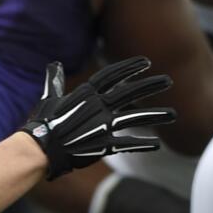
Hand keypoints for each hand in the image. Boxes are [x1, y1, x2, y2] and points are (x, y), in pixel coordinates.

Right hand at [21, 57, 175, 179]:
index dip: (130, 67)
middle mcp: (98, 106)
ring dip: (155, 115)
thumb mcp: (49, 97)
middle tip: (169, 81)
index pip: (112, 75)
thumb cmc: (43, 123)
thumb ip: (55, 81)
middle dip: (150, 86)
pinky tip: (158, 144)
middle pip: (130, 92)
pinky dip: (142, 144)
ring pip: (135, 117)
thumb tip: (53, 64)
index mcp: (86, 94)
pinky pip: (127, 143)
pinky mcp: (103, 145)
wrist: (39, 149)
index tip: (146, 62)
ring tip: (174, 115)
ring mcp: (102, 125)